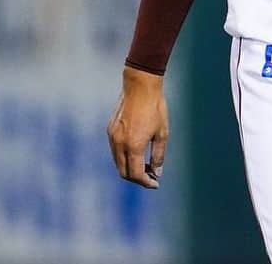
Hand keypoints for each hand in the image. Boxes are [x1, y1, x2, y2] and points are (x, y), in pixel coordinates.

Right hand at [107, 67, 168, 188]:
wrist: (140, 87)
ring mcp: (112, 137)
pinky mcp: (109, 130)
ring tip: (145, 165)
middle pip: (124, 172)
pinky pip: (115, 151)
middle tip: (151, 177)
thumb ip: (158, 154)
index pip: (136, 174)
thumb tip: (157, 172)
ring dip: (130, 168)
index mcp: (133, 146)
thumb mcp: (162, 132)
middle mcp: (119, 144)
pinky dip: (124, 157)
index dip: (146, 182)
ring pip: (118, 162)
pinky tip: (136, 152)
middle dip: (137, 178)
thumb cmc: (155, 108)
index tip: (155, 184)